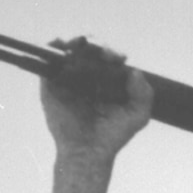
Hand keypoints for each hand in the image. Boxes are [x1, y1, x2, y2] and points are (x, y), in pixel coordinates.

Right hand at [39, 39, 152, 160]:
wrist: (88, 151)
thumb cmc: (113, 135)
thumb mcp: (138, 116)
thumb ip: (144, 94)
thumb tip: (135, 71)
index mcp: (107, 80)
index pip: (109, 56)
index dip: (113, 52)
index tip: (119, 58)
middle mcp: (87, 75)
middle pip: (89, 48)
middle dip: (97, 44)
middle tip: (103, 53)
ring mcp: (68, 77)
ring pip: (69, 49)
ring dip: (76, 41)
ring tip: (83, 45)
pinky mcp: (50, 82)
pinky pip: (48, 59)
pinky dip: (54, 49)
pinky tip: (64, 50)